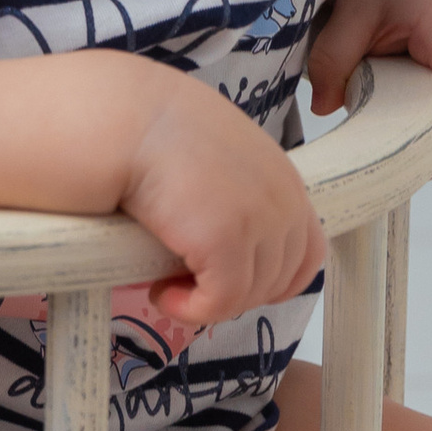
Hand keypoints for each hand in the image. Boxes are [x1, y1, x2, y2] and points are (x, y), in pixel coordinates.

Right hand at [118, 75, 326, 333]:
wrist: (124, 120)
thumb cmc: (151, 128)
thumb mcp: (215, 151)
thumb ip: (235, 185)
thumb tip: (216, 224)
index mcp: (283, 178)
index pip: (308, 250)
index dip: (275, 279)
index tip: (237, 285)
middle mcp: (282, 200)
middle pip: (281, 279)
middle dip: (238, 292)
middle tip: (193, 285)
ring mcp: (259, 221)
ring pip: (249, 294)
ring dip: (209, 302)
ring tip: (168, 287)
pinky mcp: (226, 241)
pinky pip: (220, 301)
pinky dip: (192, 310)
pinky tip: (161, 295)